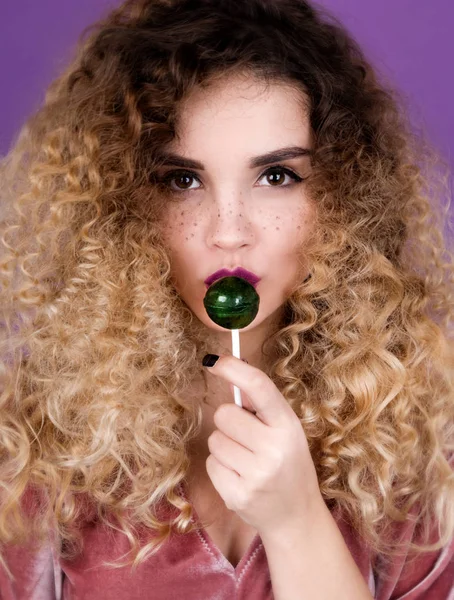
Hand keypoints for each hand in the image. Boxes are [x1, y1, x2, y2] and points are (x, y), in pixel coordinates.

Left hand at [203, 354, 323, 535]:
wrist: (295, 515)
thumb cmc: (287, 463)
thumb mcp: (284, 429)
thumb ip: (260, 405)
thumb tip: (228, 370)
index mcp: (288, 425)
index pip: (259, 387)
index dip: (234, 369)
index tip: (214, 361)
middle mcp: (275, 449)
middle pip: (224, 414)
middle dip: (229, 422)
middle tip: (246, 438)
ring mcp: (256, 475)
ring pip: (214, 439)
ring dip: (224, 446)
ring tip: (246, 461)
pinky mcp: (237, 495)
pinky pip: (210, 463)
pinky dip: (220, 467)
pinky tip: (239, 476)